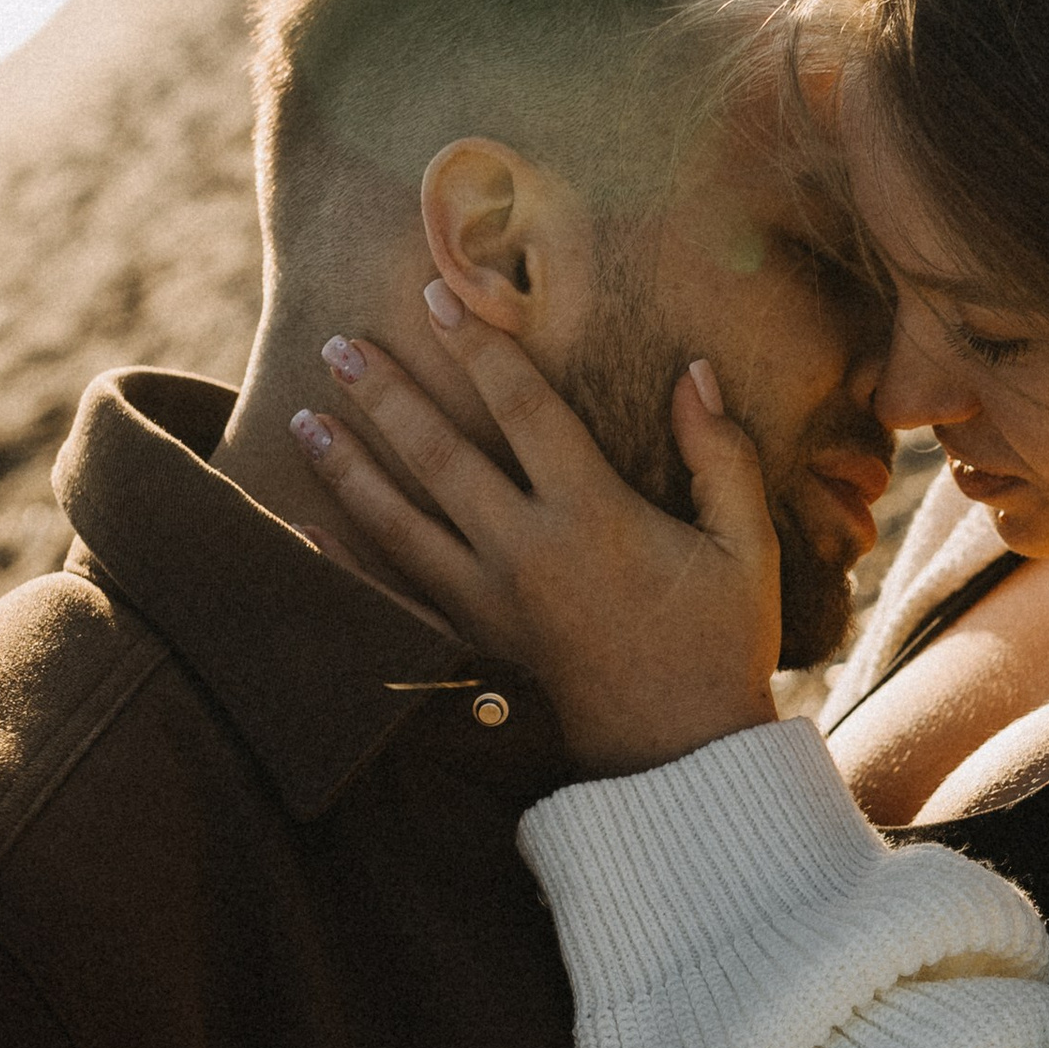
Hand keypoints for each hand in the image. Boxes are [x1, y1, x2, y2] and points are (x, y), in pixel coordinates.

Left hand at [289, 286, 778, 771]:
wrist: (682, 751)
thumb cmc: (721, 639)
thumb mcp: (746, 546)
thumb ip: (723, 456)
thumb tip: (696, 371)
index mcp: (594, 517)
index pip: (524, 410)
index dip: (480, 349)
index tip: (438, 295)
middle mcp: (528, 553)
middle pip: (441, 458)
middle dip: (387, 396)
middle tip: (335, 344)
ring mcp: (492, 602)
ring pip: (400, 524)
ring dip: (348, 468)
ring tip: (303, 417)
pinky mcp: (477, 641)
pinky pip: (395, 600)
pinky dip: (345, 568)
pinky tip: (303, 532)